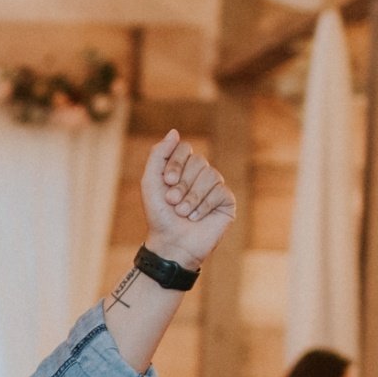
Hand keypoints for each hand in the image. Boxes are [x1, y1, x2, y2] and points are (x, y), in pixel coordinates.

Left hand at [139, 129, 236, 269]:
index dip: (175, 163)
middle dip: (182, 184)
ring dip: (192, 197)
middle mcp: (200, 175)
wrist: (171, 245)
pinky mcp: (227, 201)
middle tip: (173, 203)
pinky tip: (196, 218)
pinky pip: (220, 191)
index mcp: (183, 168)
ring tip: (183, 213)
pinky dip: (204, 206)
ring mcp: (215, 187)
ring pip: (210, 176)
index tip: (166, 182)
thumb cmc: (159, 215)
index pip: (185, 149)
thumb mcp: (150, 182)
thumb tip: (175, 131)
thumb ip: (158, 155)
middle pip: (198, 162)